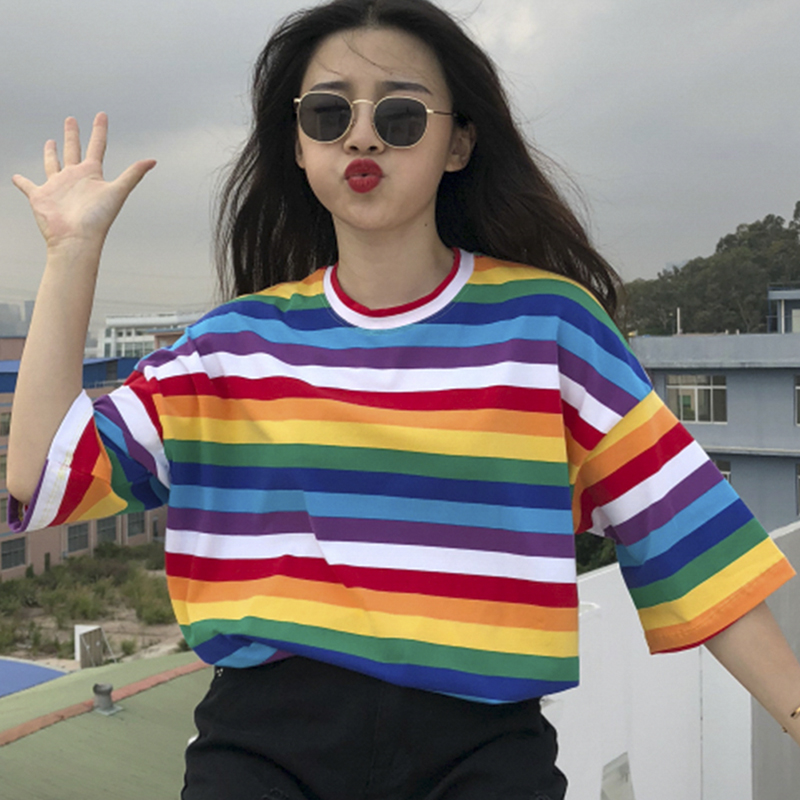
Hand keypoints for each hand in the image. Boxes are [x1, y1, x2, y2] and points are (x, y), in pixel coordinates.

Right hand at [12, 113, 155, 252]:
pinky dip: (22, 182)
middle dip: (73, 135)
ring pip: (53, 164)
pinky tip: (17, 177)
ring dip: (51, 153)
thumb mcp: (117, 192)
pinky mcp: (41, 196)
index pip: (97, 146)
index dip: (99, 130)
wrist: (77, 239)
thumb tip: (153, 160)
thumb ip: (133, 174)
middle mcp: (75, 178)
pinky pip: (28, 186)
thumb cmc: (97, 219)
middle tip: (71, 119)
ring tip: (51, 142)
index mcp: (92, 175)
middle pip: (73, 150)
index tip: (101, 114)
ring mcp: (57, 187)